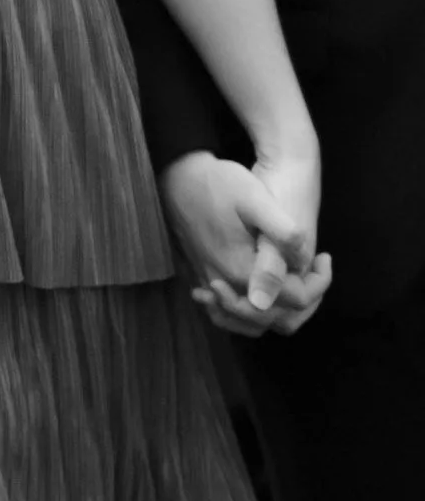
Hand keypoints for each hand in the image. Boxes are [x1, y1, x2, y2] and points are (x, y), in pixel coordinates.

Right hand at [161, 148, 330, 338]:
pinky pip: (227, 313)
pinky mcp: (201, 277)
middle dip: (302, 298)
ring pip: (249, 322)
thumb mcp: (256, 200)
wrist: (177, 178)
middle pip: (275, 319)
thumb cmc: (219, 185)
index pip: (295, 301)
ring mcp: (210, 283)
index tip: (323, 257)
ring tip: (293, 282)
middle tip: (314, 268)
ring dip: (276, 310)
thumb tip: (300, 265)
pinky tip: (259, 290)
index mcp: (243, 270)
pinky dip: (248, 310)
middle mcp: (225, 286)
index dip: (318, 283)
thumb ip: (280, 235)